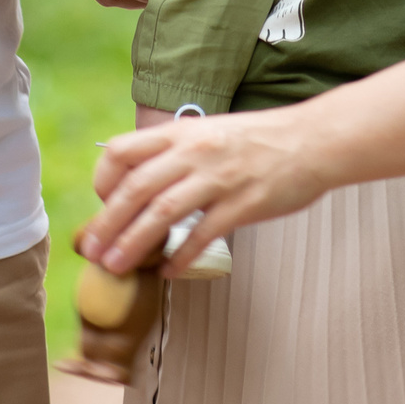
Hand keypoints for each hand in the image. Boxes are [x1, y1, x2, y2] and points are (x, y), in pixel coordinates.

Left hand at [80, 107, 335, 277]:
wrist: (312, 139)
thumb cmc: (260, 139)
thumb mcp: (209, 132)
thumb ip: (176, 152)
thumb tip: (141, 181)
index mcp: (181, 132)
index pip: (121, 151)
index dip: (103, 180)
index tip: (102, 204)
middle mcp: (194, 152)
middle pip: (134, 189)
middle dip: (107, 224)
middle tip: (92, 252)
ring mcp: (218, 178)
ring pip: (161, 214)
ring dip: (133, 244)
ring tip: (116, 267)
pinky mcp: (242, 204)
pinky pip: (201, 235)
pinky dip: (181, 257)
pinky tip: (169, 271)